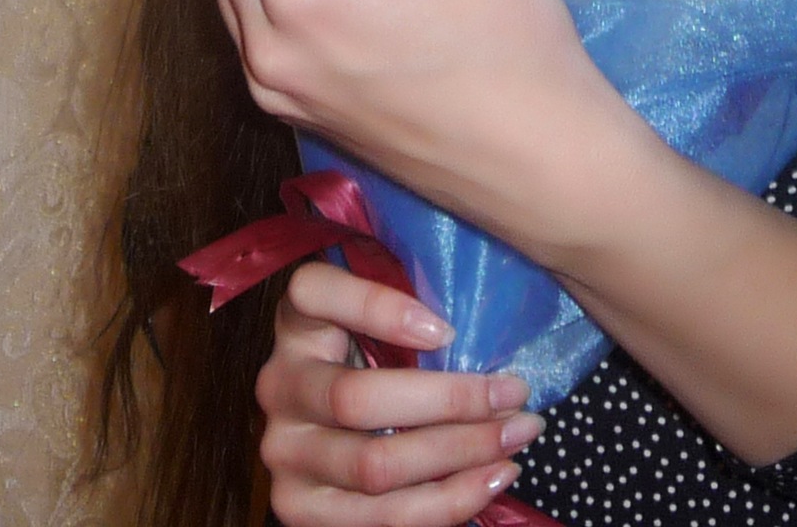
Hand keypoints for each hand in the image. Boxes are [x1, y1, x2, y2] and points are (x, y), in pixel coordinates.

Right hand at [259, 260, 542, 526]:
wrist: (336, 436)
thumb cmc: (381, 358)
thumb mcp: (385, 324)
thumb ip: (415, 311)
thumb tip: (493, 323)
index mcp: (298, 324)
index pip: (314, 293)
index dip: (377, 308)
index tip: (448, 330)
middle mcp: (278, 386)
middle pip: (358, 400)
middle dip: (449, 401)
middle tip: (516, 393)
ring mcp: (284, 454)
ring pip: (374, 468)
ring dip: (460, 455)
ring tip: (518, 437)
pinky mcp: (300, 510)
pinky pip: (381, 519)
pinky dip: (448, 501)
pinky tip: (493, 476)